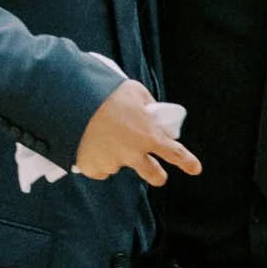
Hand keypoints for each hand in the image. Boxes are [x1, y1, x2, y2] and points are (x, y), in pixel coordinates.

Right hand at [73, 78, 201, 185]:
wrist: (70, 101)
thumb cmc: (106, 93)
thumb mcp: (135, 92)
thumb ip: (149, 107)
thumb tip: (154, 115)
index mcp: (149, 135)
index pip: (175, 153)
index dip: (187, 162)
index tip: (196, 169)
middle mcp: (134, 154)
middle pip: (154, 175)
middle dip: (157, 175)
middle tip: (155, 171)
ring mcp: (112, 163)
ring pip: (121, 165)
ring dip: (118, 156)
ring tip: (104, 135)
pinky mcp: (92, 168)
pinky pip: (100, 167)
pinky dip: (98, 159)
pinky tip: (91, 143)